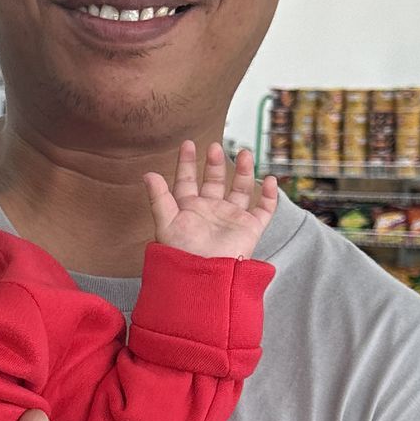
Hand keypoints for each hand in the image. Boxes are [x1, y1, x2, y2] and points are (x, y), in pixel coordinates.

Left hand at [144, 141, 277, 259]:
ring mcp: (231, 219)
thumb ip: (158, 198)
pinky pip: (264, 210)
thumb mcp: (166, 223)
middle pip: (215, 181)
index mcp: (189, 209)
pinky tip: (271, 180)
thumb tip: (148, 173)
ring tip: (245, 152)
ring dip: (244, 171)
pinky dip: (270, 196)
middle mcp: (211, 211)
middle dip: (215, 164)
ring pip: (241, 189)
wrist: (204, 277)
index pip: (187, 181)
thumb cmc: (182, 254)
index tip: (188, 144)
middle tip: (215, 147)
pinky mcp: (250, 229)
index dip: (187, 163)